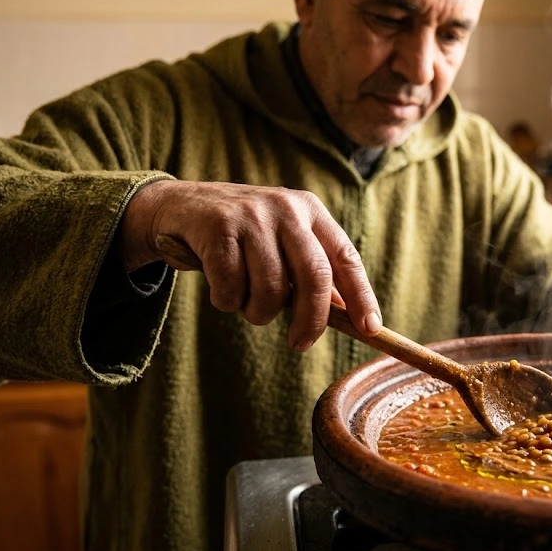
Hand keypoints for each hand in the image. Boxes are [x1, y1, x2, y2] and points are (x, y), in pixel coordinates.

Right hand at [120, 180, 382, 350]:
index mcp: (311, 211)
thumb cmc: (243, 235)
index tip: (369, 329)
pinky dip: (227, 301)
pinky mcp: (218, 227)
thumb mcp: (283, 241)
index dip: (361, 296)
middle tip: (300, 344)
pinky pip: (231, 287)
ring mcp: (252, 215)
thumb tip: (349, 315)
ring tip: (247, 304)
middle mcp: (286, 208)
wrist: (182, 207)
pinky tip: (222, 289)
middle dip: (311, 320)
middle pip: (315, 276)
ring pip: (271, 288)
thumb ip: (311, 271)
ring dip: (258, 312)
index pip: (345, 258)